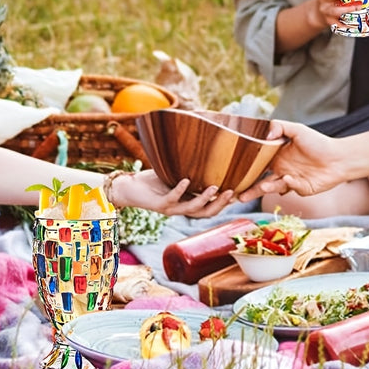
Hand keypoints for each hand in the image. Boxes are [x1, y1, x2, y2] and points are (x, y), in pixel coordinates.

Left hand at [113, 170, 237, 218]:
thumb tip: (209, 156)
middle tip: (232, 192)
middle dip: (220, 203)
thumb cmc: (154, 180)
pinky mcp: (159, 205)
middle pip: (206, 212)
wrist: (129, 188)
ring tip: (215, 187)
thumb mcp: (176, 175)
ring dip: (204, 199)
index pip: (210, 208)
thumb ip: (191, 171)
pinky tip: (187, 180)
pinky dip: (180, 189)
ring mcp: (171, 209)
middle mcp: (181, 209)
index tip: (238, 192)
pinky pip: (172, 198)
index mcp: (188, 203)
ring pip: (192, 208)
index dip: (224, 203)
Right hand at [235, 120, 348, 199]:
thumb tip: (266, 134)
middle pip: (260, 181)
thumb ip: (280, 126)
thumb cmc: (319, 142)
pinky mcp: (301, 189)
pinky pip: (291, 188)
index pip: (258, 165)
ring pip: (272, 188)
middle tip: (236, 194)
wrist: (339, 157)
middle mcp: (281, 170)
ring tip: (261, 187)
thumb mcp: (298, 129)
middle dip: (249, 189)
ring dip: (264, 189)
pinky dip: (289, 184)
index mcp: (277, 157)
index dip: (246, 170)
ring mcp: (290, 181)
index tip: (233, 174)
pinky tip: (289, 179)